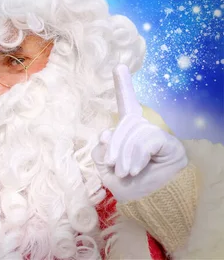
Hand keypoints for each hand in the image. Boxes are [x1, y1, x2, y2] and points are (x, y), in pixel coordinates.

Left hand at [92, 64, 187, 202]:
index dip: (123, 86)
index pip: (125, 105)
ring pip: (133, 132)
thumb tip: (105, 135)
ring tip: (126, 172)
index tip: (119, 66)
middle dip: (114, 146)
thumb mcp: (106, 169)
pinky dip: (137, 156)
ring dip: (125, 155)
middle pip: (123, 123)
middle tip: (114, 166)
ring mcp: (156, 134)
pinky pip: (146, 140)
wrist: (151, 204)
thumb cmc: (129, 188)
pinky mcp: (168, 142)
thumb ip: (102, 150)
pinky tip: (136, 169)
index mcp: (127, 133)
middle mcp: (143, 129)